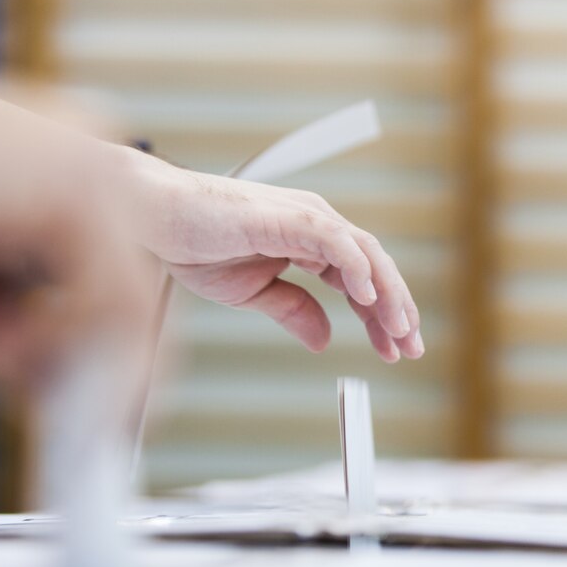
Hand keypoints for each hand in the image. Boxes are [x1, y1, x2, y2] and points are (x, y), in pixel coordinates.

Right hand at [122, 149, 423, 362]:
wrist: (156, 218)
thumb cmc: (197, 243)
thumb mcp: (254, 292)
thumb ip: (293, 311)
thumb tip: (324, 340)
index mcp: (311, 241)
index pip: (362, 280)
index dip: (381, 316)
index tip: (394, 349)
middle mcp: (316, 224)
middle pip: (373, 266)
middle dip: (397, 309)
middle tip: (411, 347)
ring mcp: (304, 217)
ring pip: (364, 253)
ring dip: (386, 294)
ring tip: (399, 330)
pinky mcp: (286, 216)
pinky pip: (333, 240)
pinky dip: (355, 267)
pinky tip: (367, 299)